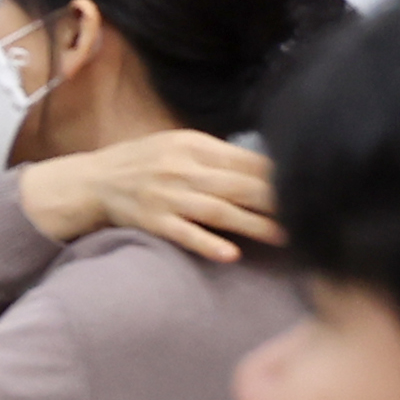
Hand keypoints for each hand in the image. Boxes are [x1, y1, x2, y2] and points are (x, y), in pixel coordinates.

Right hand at [13, 128, 282, 263]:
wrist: (90, 181)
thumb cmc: (141, 163)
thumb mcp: (176, 146)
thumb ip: (215, 155)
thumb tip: (265, 166)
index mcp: (191, 146)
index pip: (244, 160)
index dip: (277, 175)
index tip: (308, 185)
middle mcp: (180, 168)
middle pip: (238, 186)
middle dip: (275, 201)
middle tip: (309, 212)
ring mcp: (165, 196)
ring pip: (218, 211)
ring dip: (253, 225)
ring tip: (284, 236)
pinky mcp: (152, 221)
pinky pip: (183, 233)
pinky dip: (206, 243)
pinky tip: (229, 254)